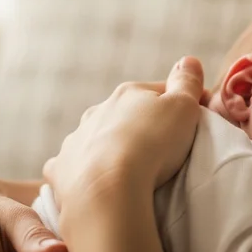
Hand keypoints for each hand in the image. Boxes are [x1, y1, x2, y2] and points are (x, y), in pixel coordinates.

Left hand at [43, 56, 204, 213]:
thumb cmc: (151, 145)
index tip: (190, 127)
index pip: (158, 92)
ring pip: (98, 139)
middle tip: (160, 153)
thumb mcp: (183, 108)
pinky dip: (86, 173)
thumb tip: (189, 60)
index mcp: (127, 94)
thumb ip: (187, 83)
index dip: (177, 107)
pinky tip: (98, 185)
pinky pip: (75, 167)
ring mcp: (76, 140)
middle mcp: (97, 111)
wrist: (106, 191)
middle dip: (140, 127)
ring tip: (131, 173)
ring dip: (112, 149)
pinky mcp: (61, 170)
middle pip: (126, 115)